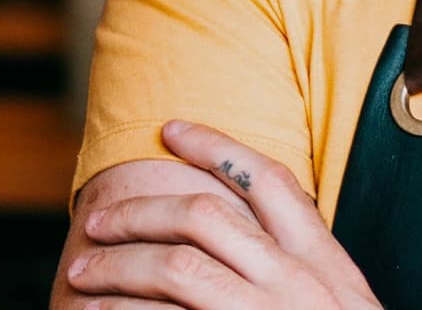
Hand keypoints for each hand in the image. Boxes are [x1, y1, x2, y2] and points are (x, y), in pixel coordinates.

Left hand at [62, 121, 380, 308]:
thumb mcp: (340, 307)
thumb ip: (301, 271)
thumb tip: (237, 238)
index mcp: (326, 264)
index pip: (269, 180)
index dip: (216, 144)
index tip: (170, 128)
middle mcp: (298, 285)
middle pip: (205, 217)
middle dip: (139, 211)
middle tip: (97, 221)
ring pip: (175, 268)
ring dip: (116, 268)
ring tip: (81, 276)